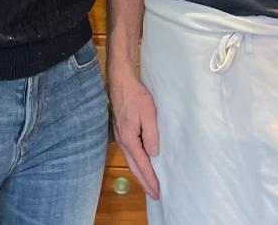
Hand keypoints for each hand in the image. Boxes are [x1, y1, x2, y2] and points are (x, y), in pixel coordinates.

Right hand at [108, 69, 160, 198]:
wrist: (121, 81)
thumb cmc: (136, 96)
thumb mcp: (149, 114)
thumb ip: (151, 135)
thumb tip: (153, 154)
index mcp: (129, 139)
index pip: (142, 164)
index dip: (150, 179)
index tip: (157, 192)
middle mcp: (122, 140)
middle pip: (133, 167)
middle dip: (144, 182)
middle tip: (154, 195)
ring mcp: (120, 136)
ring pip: (130, 160)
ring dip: (139, 174)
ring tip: (148, 184)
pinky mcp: (121, 131)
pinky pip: (129, 152)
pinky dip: (136, 163)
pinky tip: (141, 163)